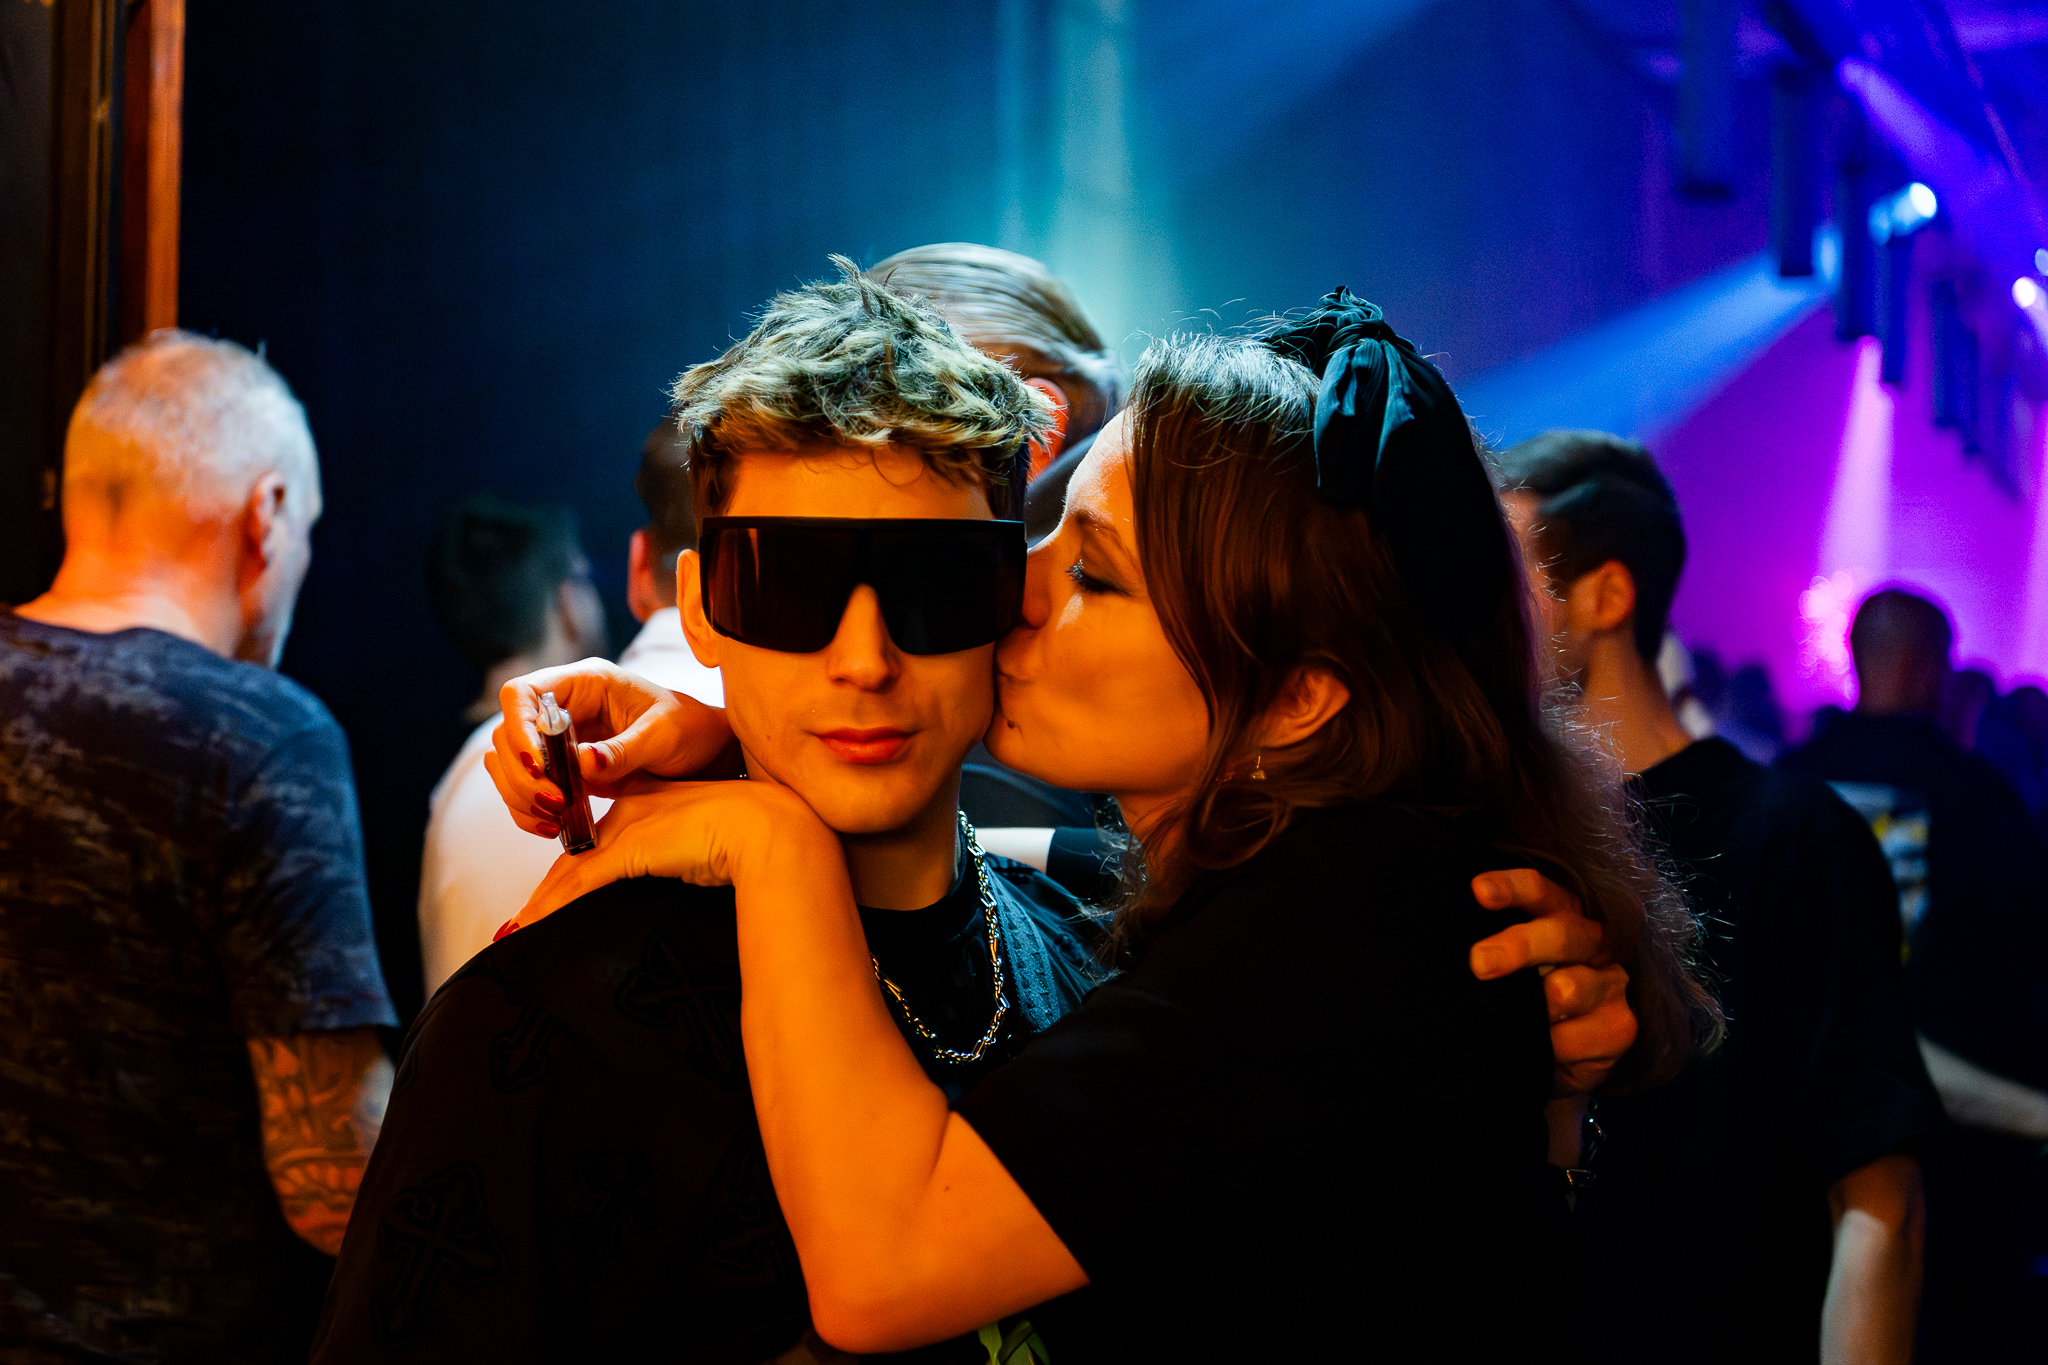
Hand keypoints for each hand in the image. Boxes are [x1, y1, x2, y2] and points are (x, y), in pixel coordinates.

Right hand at [484, 658, 735, 837]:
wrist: (705, 755)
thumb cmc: (690, 730)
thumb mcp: (664, 736)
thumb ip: (624, 749)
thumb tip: (582, 762)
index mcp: (586, 683)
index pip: (523, 693)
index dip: (518, 726)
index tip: (536, 764)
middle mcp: (564, 708)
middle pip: (507, 734)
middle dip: (520, 773)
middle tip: (554, 802)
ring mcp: (559, 741)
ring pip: (508, 765)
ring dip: (520, 796)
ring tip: (553, 820)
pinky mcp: (562, 771)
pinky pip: (526, 789)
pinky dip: (529, 811)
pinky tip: (553, 828)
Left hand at [514, 778, 830, 928]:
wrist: (773, 831)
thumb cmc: (757, 840)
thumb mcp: (711, 845)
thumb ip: (686, 858)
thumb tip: (685, 883)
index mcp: (651, 800)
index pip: (598, 835)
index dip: (572, 866)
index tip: (554, 893)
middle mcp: (631, 808)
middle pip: (574, 854)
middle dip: (547, 892)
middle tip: (522, 922)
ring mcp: (628, 827)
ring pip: (569, 871)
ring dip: (539, 906)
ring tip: (514, 934)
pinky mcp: (629, 849)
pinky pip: (578, 883)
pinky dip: (550, 908)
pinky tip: (530, 927)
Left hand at [1468, 869, 1636, 1096]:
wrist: (1556, 1054)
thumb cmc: (1521, 994)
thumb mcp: (1504, 966)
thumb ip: (1488, 947)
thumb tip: (1447, 948)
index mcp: (1558, 913)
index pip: (1539, 890)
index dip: (1512, 887)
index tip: (1479, 891)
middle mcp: (1590, 940)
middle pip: (1561, 933)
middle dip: (1519, 946)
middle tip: (1480, 963)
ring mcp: (1610, 982)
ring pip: (1571, 988)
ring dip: (1538, 1005)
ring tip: (1521, 1017)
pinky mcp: (1620, 1026)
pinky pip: (1576, 1037)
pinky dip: (1551, 1046)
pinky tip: (1541, 1048)